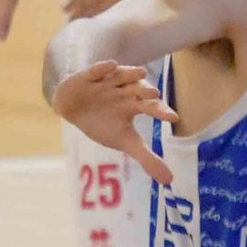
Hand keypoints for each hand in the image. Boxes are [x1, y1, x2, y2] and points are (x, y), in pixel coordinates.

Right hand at [53, 61, 176, 184]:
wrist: (72, 108)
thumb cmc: (103, 123)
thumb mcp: (124, 141)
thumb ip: (147, 158)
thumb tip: (170, 181)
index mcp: (135, 106)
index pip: (152, 108)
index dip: (162, 112)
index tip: (174, 118)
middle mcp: (125, 91)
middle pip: (139, 89)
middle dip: (146, 91)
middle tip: (155, 94)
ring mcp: (108, 82)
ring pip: (122, 75)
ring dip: (130, 73)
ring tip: (141, 73)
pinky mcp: (90, 76)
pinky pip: (97, 70)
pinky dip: (103, 68)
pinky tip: (110, 66)